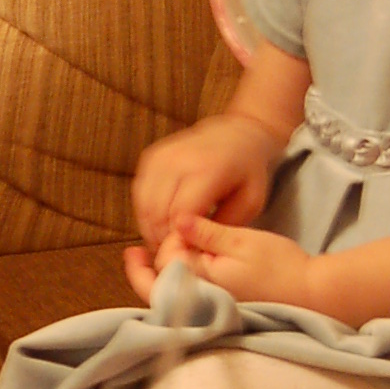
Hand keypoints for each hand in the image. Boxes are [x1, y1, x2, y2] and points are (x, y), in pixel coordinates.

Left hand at [124, 215, 326, 312]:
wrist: (314, 294)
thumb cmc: (281, 266)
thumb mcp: (241, 241)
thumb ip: (206, 234)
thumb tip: (177, 220)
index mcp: (201, 283)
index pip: (163, 266)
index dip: (161, 245)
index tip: (164, 227)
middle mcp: (201, 302)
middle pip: (158, 292)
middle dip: (142, 272)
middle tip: (132, 253)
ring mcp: (210, 310)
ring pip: (171, 299)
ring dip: (157, 279)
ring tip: (147, 258)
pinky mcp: (221, 311)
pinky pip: (187, 301)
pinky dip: (176, 286)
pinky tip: (179, 270)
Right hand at [131, 114, 281, 250]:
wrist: (238, 133)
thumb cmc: (248, 171)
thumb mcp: (250, 203)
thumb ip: (223, 227)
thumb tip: (195, 249)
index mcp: (207, 170)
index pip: (179, 215)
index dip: (178, 241)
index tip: (186, 255)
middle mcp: (178, 160)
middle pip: (157, 212)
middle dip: (162, 239)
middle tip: (174, 254)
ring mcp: (161, 156)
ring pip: (143, 204)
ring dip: (151, 228)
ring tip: (167, 241)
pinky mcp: (151, 157)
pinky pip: (139, 193)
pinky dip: (145, 212)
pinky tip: (160, 223)